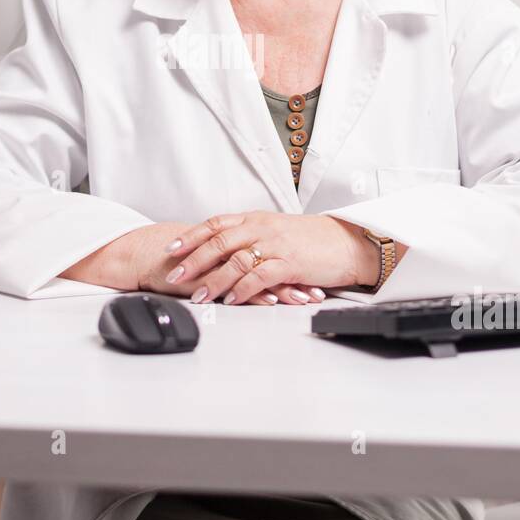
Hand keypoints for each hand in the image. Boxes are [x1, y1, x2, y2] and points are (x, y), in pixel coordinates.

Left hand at [159, 211, 380, 306]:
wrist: (348, 243)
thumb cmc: (313, 240)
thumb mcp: (277, 231)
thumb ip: (251, 238)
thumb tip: (225, 252)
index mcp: (256, 219)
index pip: (216, 224)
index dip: (191, 236)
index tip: (172, 249)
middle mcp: (262, 228)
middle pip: (219, 241)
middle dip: (193, 259)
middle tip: (174, 275)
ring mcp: (276, 244)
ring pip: (236, 260)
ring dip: (214, 280)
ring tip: (198, 295)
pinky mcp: (290, 263)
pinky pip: (260, 276)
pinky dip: (243, 289)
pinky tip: (231, 300)